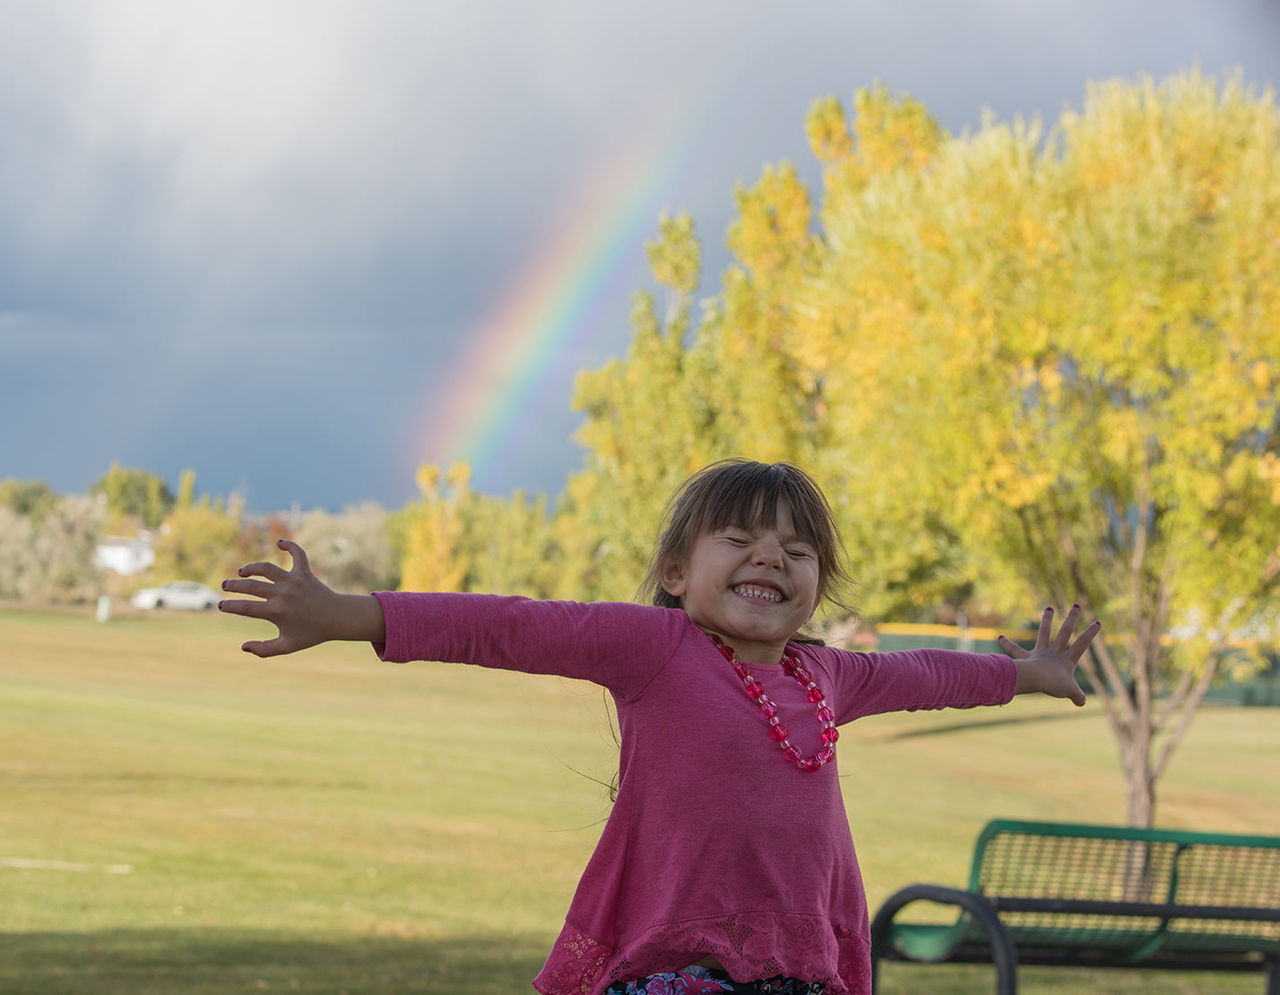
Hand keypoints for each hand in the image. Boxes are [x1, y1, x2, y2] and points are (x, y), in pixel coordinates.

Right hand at [219, 539, 382, 655]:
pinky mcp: (305, 572)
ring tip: (242, 572)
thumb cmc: (312, 633)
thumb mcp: (288, 646)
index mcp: (276, 612)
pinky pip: (298, 554)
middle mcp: (283, 594)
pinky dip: (290, 545)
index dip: (230, 606)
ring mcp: (294, 581)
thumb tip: (243, 646)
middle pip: (251, 586)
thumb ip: (264, 650)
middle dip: (234, 586)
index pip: (245, 608)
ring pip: (267, 568)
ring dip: (252, 567)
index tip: (220, 605)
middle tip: (225, 585)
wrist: (338, 619)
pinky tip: (279, 543)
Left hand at [1000, 605, 1099, 706]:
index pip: (1082, 644)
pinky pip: (1015, 650)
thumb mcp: (1070, 691)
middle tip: (1076, 606)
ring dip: (1047, 620)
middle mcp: (1054, 653)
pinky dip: (1007, 644)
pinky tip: (999, 637)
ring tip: (1048, 608)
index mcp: (1067, 660)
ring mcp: (1040, 653)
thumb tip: (1081, 702)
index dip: (1090, 634)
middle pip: (1065, 632)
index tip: (1098, 622)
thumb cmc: (1054, 684)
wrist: (1035, 678)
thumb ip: (1077, 696)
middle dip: (1072, 619)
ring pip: (1044, 633)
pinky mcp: (1026, 658)